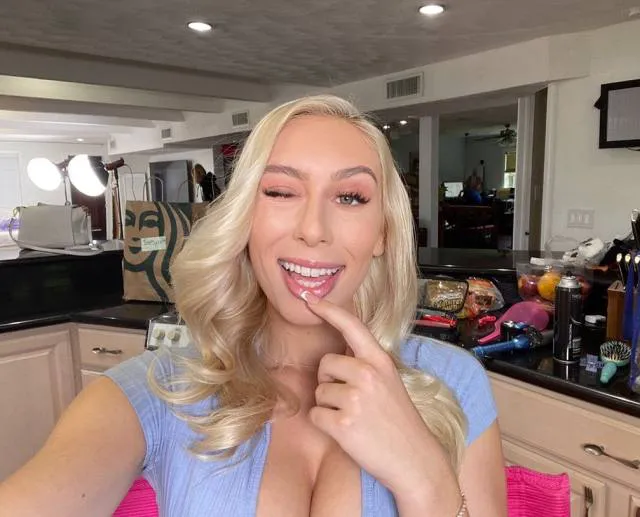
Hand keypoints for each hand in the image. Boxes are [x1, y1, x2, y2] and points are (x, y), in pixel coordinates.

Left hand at [301, 292, 457, 500]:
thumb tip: (335, 358)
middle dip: (330, 380)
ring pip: (319, 391)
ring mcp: (355, 398)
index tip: (310, 299)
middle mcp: (368, 374)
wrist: (415, 460)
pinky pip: (316, 415)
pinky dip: (325, 425)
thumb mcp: (390, 383)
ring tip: (354, 418)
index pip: (352, 327)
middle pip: (325, 363)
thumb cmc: (399, 423)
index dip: (329, 310)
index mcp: (380, 362)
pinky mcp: (343, 423)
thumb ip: (366, 367)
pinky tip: (347, 432)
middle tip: (351, 401)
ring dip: (329, 406)